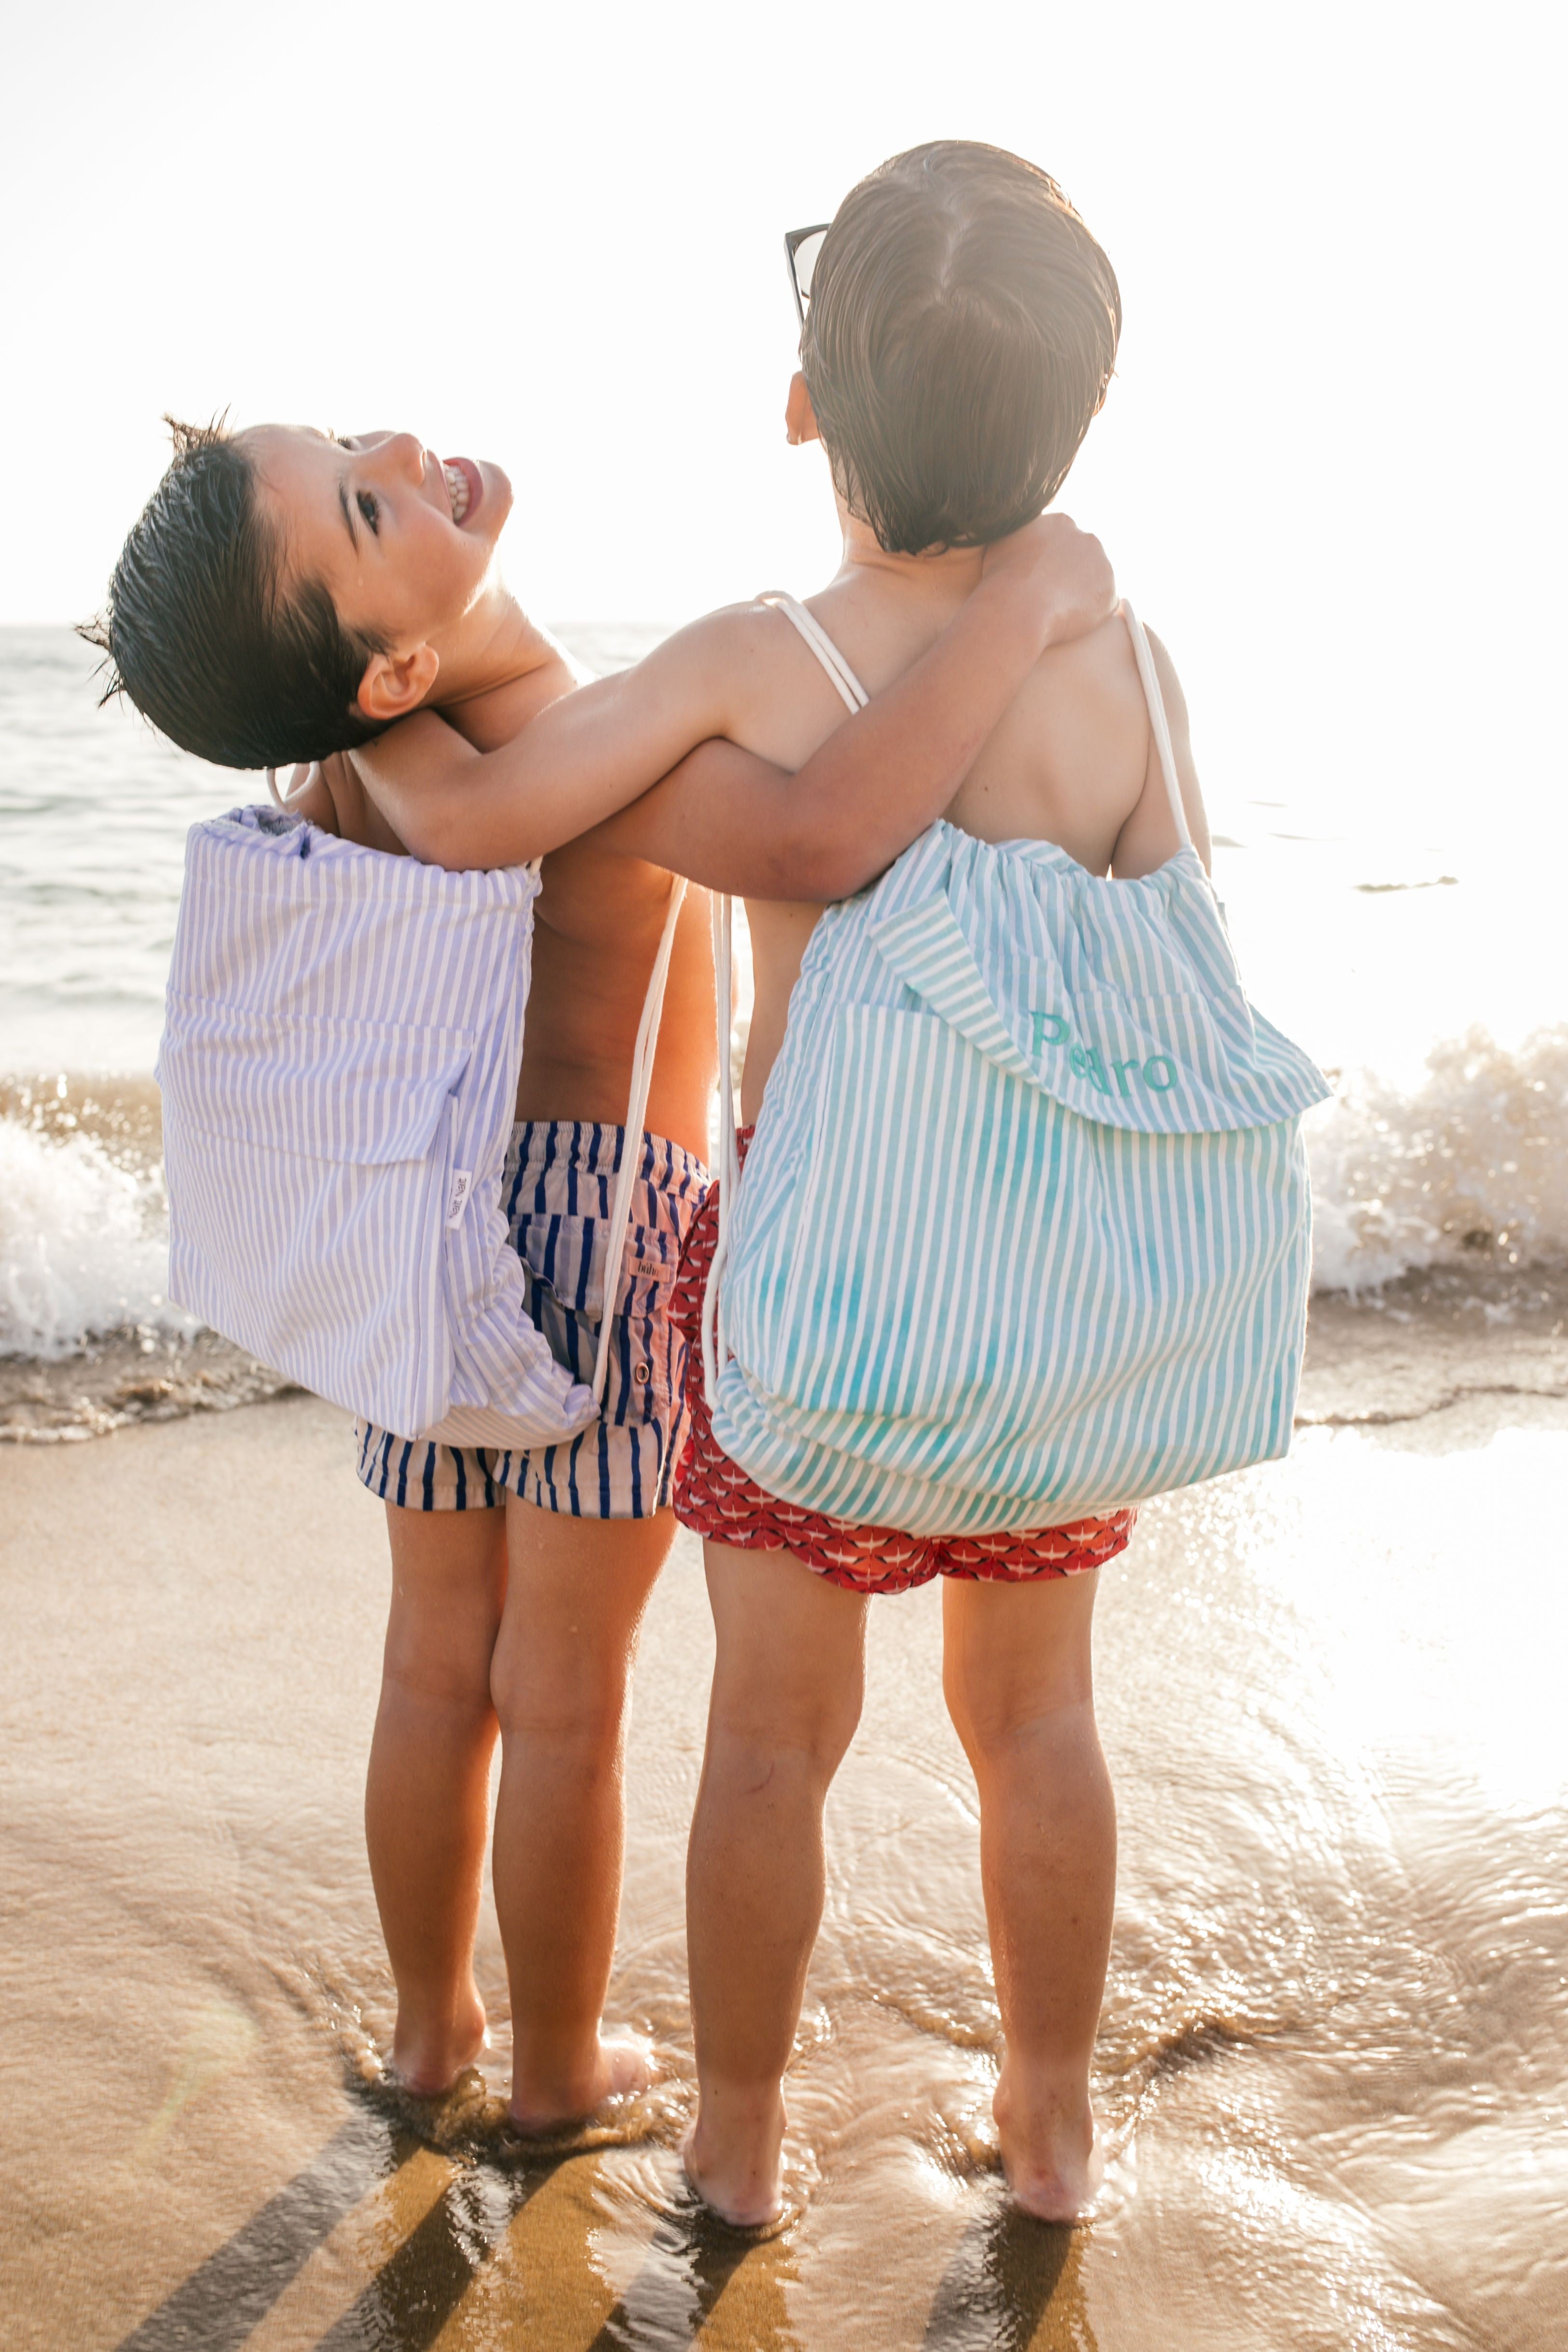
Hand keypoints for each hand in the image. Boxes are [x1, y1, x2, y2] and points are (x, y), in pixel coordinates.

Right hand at [980, 513, 1115, 651]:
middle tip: (1048, 596)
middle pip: (1081, 557)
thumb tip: (1017, 544)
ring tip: (1055, 610)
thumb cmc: (1001, 577)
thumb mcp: (1001, 544)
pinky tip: (1066, 621)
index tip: (1036, 578)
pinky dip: (1087, 614)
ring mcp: (1102, 564)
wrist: (1018, 606)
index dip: (1047, 562)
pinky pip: (1100, 604)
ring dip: (1079, 593)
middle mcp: (1087, 538)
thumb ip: (1018, 538)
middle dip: (1069, 574)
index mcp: (1061, 523)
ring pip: (1093, 580)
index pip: (1060, 541)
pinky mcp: (1109, 592)